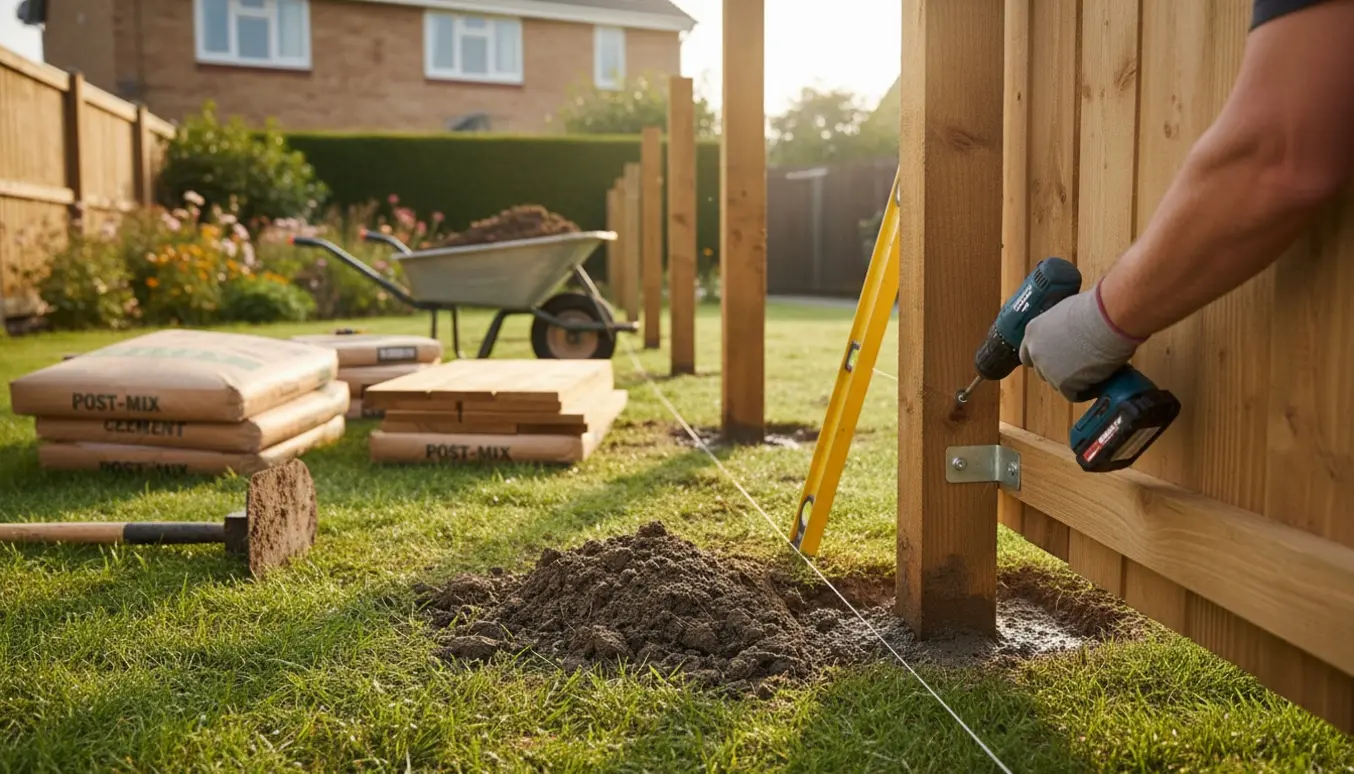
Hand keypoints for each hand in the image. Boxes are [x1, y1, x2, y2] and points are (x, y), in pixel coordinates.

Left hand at [1018, 282, 1143, 401]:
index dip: (1044, 357)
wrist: (1107, 320)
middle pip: (1042, 371)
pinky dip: (1085, 390)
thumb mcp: (1067, 312)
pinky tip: (1097, 382)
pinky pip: (1073, 394)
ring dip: (1073, 380)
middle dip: (1059, 370)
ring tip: (1093, 368)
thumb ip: (1059, 327)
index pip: (1028, 354)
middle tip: (1080, 363)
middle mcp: (1035, 352)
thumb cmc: (1095, 310)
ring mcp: (1048, 369)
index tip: (1057, 358)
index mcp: (1033, 331)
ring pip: (1058, 383)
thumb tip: (1069, 334)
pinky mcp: (1063, 384)